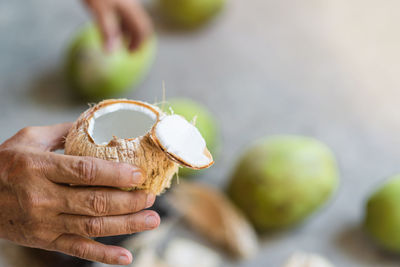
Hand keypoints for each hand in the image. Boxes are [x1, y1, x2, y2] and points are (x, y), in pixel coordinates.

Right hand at [0, 123, 159, 264]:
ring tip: (152, 219)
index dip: (116, 174)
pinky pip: (77, 250)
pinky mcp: (45, 240)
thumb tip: (97, 124)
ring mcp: (44, 223)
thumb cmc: (4, 163)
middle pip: (95, 202)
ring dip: (127, 225)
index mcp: (39, 168)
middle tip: (151, 197)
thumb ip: (63, 133)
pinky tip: (126, 257)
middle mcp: (43, 198)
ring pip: (92, 227)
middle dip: (129, 201)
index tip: (139, 174)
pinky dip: (103, 255)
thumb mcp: (28, 140)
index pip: (85, 172)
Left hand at [83, 0, 152, 50]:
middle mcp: (130, 4)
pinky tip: (109, 23)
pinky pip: (121, 10)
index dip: (139, 43)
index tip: (130, 53)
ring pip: (130, 17)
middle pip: (139, 23)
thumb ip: (107, 31)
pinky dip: (118, 20)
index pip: (143, 29)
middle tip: (127, 50)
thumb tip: (111, 53)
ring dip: (126, 30)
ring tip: (117, 39)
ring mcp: (123, 0)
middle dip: (135, 38)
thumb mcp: (99, 10)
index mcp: (130, 8)